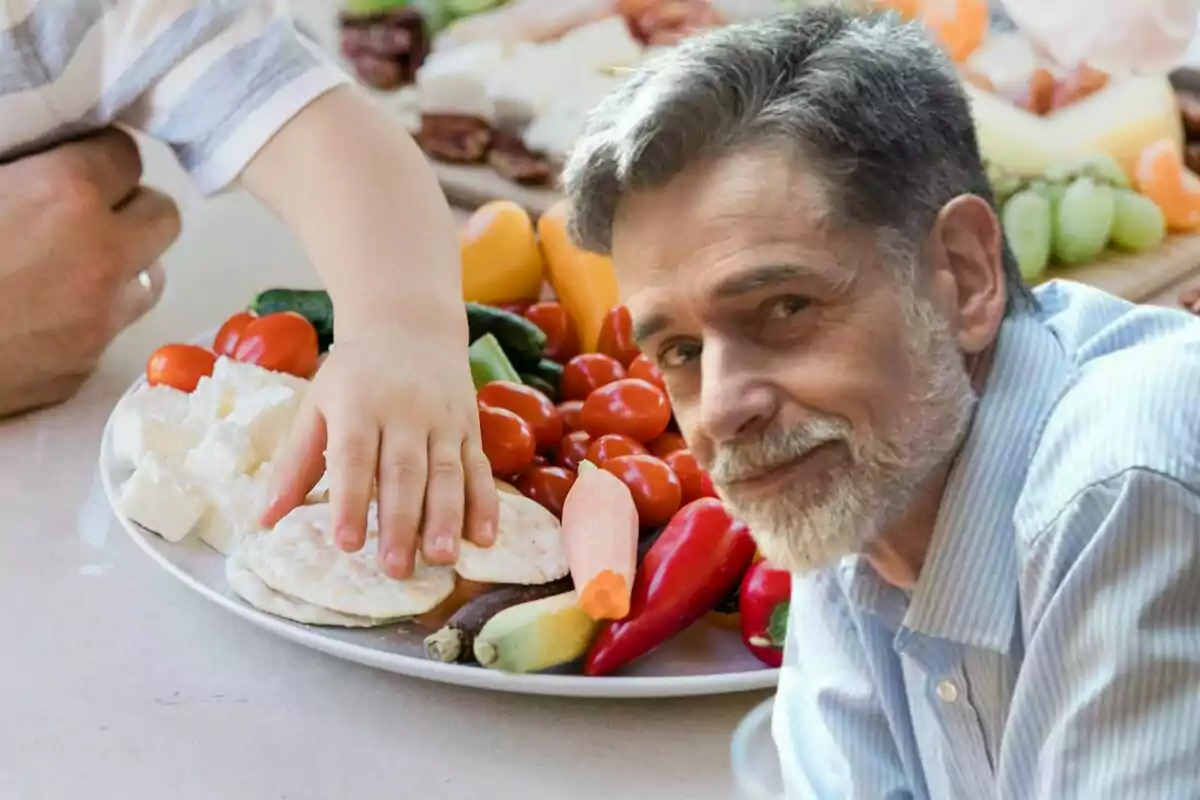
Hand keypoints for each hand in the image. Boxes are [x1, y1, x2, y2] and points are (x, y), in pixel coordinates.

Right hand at [0, 129, 180, 416]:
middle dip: (131, 208)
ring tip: (74, 263)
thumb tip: (33, 158)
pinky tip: (45, 312)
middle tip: (88, 211)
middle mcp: (103, 254)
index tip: (78, 160)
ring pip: (151, 276)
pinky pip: (112, 328)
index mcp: (66, 193)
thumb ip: (14, 167)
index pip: (125, 154)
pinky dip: (91, 314)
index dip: (99, 155)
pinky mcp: (87, 365)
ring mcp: (101, 316)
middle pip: (163, 216)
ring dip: (123, 264)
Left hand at [260, 328, 498, 578]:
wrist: (409, 322)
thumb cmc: (355, 373)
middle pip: (404, 472)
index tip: (346, 544)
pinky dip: (486, 503)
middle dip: (401, 522)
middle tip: (395, 568)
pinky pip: (479, 468)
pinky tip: (485, 537)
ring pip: (447, 473)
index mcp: (359, 404)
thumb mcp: (317, 404)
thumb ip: (295, 463)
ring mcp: (443, 419)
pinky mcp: (470, 427)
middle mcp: (405, 412)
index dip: (350, 501)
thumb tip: (265, 519)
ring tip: (442, 558)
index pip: (354, 457)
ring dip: (446, 518)